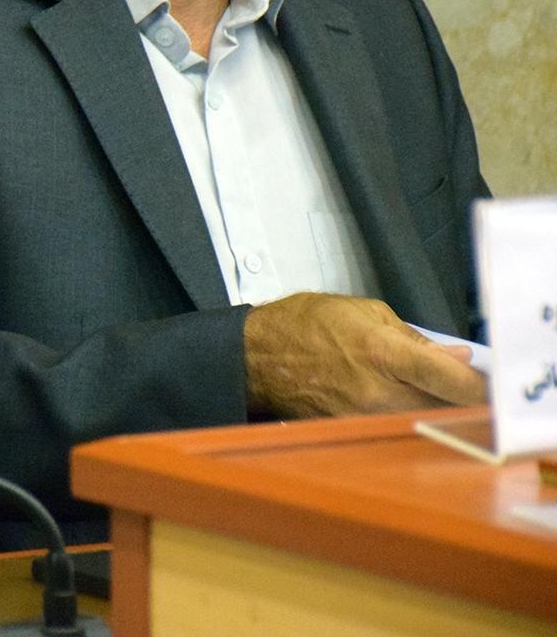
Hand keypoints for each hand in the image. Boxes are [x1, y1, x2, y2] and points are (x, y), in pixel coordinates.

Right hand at [244, 292, 486, 417]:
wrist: (252, 358)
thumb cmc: (298, 327)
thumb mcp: (361, 312)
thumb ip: (412, 336)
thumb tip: (452, 355)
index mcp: (381, 353)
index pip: (452, 379)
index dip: (481, 385)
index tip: (490, 383)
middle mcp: (376, 391)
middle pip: (445, 409)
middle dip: (462, 400)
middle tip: (464, 388)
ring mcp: (364, 417)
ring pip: (423, 422)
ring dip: (434, 411)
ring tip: (427, 393)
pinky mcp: (352, 431)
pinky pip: (393, 429)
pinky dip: (405, 418)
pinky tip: (399, 405)